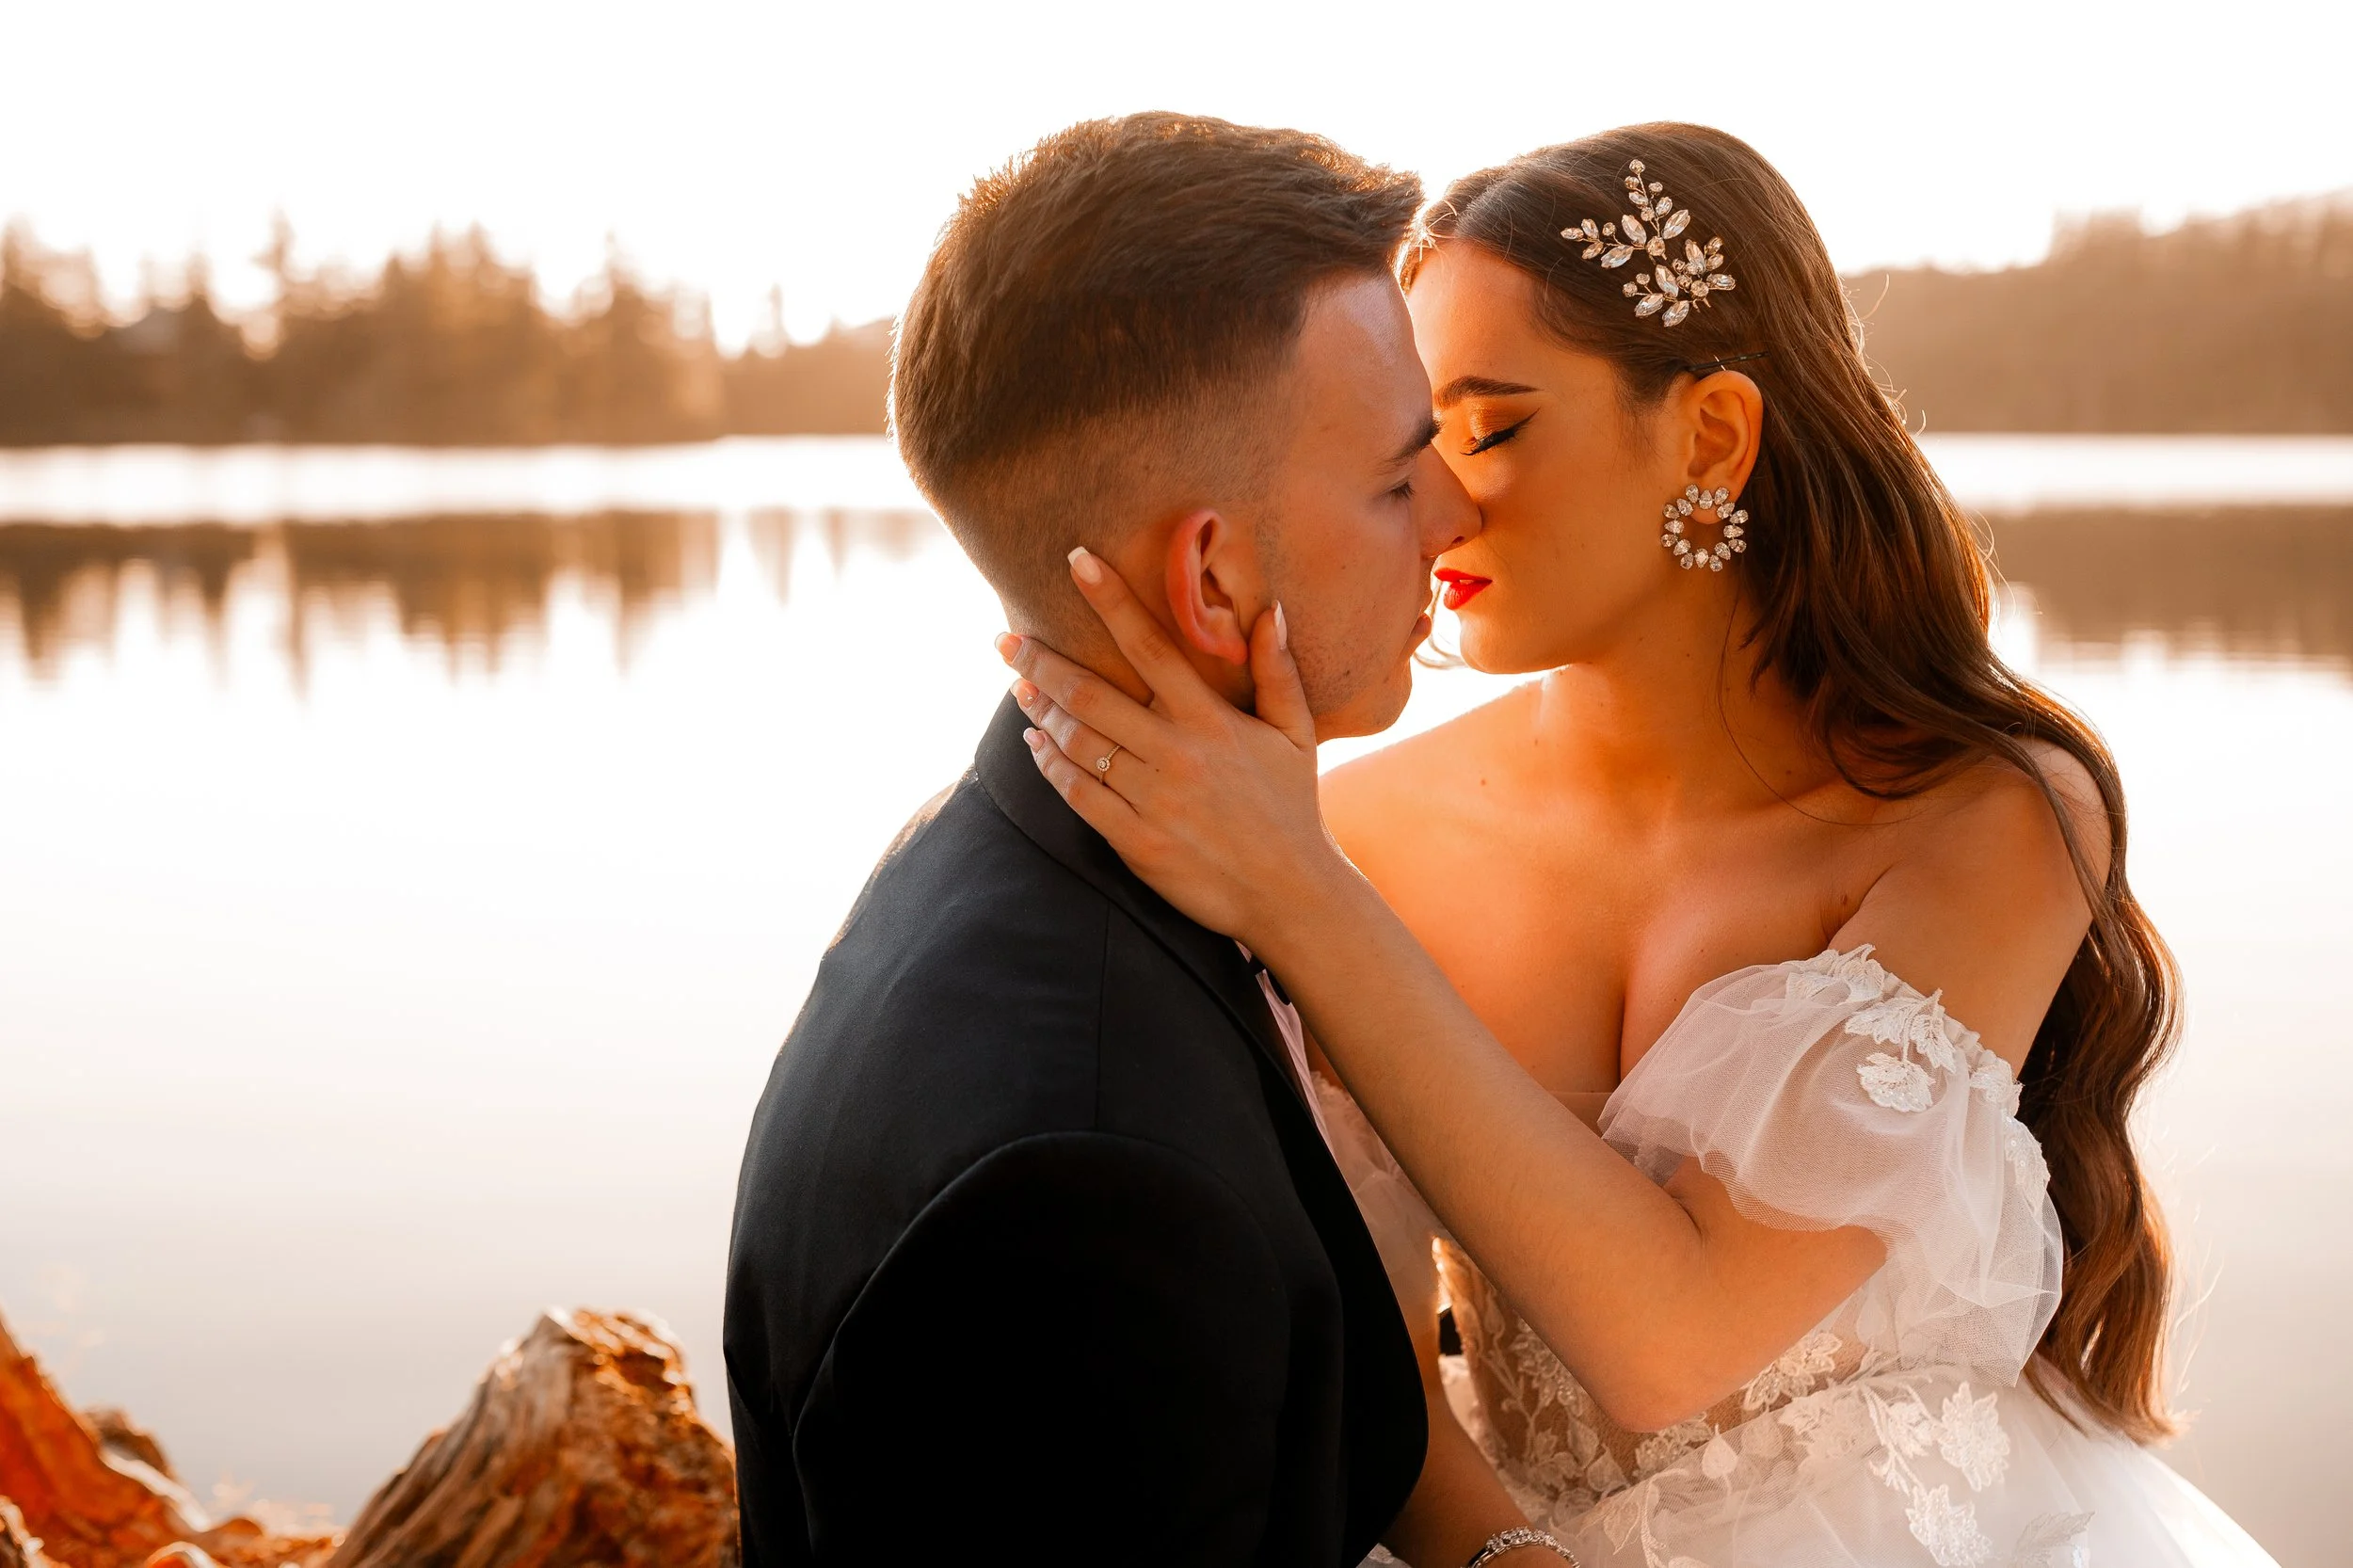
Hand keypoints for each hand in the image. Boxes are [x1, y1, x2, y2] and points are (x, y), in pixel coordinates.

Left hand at [996, 547, 1351, 947]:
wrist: (1291, 894)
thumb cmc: (1292, 808)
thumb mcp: (1296, 735)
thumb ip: (1277, 671)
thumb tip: (1269, 610)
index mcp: (1212, 721)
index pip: (1151, 645)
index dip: (1111, 599)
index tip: (1076, 561)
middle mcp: (1177, 754)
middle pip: (1092, 694)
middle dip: (1040, 662)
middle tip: (1004, 641)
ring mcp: (1154, 800)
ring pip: (1078, 742)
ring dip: (1040, 711)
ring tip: (1018, 689)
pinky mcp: (1137, 842)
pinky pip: (1078, 795)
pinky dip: (1050, 765)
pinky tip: (1035, 745)